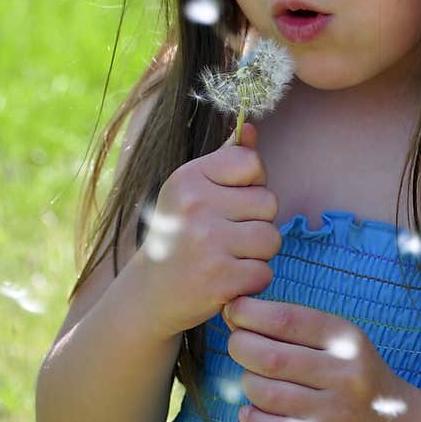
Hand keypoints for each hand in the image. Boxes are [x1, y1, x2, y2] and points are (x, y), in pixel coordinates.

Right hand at [136, 121, 280, 339]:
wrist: (149, 294)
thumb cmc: (178, 235)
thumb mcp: (192, 191)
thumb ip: (225, 159)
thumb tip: (250, 128)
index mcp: (189, 177)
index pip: (251, 162)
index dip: (252, 183)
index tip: (231, 201)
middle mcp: (196, 205)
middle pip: (269, 202)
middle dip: (257, 221)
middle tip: (227, 236)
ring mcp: (207, 243)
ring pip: (271, 238)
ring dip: (258, 253)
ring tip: (229, 256)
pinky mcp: (220, 279)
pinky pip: (264, 272)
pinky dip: (252, 280)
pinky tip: (227, 279)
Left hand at [222, 296, 409, 421]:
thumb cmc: (351, 372)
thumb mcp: (336, 339)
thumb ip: (292, 325)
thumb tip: (236, 312)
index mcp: (346, 339)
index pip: (287, 320)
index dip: (250, 313)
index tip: (233, 311)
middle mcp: (345, 374)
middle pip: (272, 357)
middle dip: (241, 346)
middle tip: (237, 345)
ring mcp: (337, 413)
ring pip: (267, 394)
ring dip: (248, 383)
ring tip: (251, 379)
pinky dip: (252, 419)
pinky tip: (249, 411)